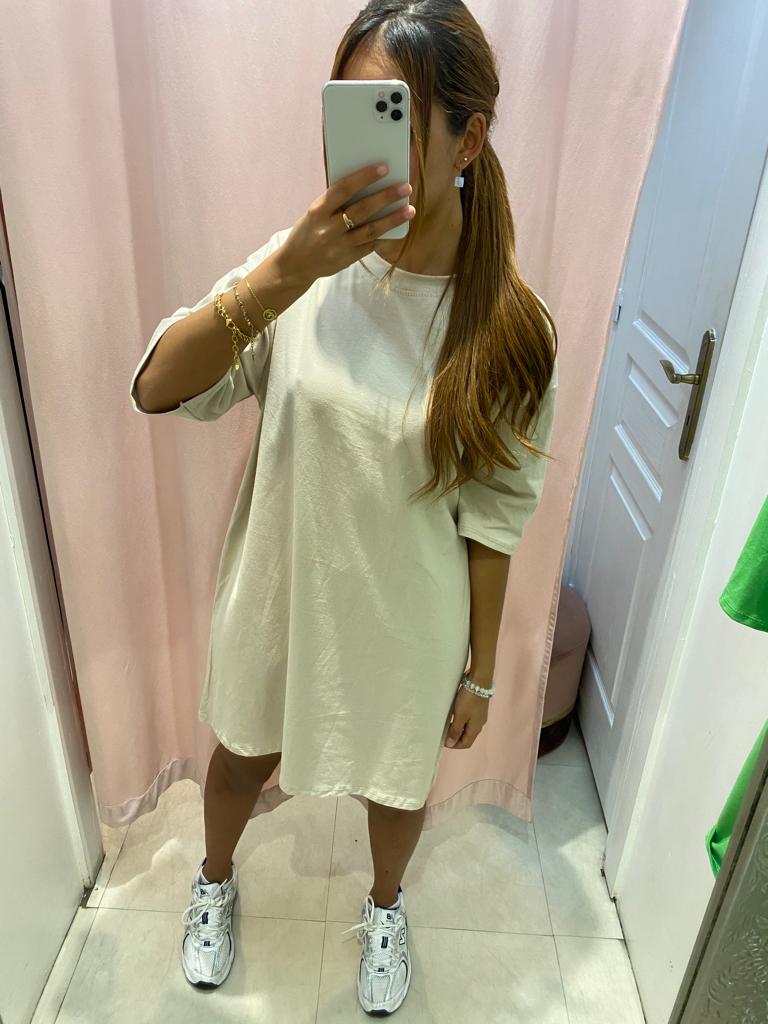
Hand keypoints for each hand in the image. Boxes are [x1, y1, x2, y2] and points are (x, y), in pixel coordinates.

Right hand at [279, 162, 413, 282]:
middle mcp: (328, 228)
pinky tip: (397, 227)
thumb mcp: (315, 213)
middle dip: (386, 197)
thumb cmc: (308, 231)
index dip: (364, 177)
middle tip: (405, 187)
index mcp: (318, 211)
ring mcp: (339, 246)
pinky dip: (384, 235)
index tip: (384, 167)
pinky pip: (370, 245)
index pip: (343, 189)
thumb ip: (335, 202)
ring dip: (392, 219)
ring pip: (371, 230)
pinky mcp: (347, 259)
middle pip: (362, 210)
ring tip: (409, 210)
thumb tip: (366, 185)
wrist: (295, 264)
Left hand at [444, 684, 490, 748]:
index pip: (466, 744)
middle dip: (455, 737)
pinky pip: (468, 719)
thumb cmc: (469, 699)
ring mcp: (479, 715)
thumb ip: (455, 730)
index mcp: (476, 728)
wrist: (479, 681)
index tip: (443, 741)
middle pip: (466, 736)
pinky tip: (453, 716)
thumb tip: (451, 744)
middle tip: (443, 733)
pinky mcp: (477, 708)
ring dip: (457, 728)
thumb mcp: (460, 716)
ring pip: (467, 727)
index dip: (455, 745)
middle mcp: (479, 724)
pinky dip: (460, 721)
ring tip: (446, 725)